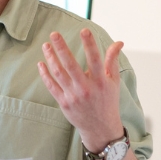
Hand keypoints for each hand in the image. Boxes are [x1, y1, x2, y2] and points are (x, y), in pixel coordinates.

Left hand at [38, 29, 124, 150]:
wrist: (100, 129)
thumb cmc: (108, 102)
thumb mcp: (113, 82)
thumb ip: (112, 60)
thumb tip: (119, 42)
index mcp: (100, 81)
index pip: (95, 59)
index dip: (90, 44)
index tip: (84, 30)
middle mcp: (86, 88)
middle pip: (71, 65)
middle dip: (62, 48)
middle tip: (54, 34)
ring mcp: (73, 96)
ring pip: (59, 74)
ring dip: (51, 58)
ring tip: (46, 45)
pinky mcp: (64, 103)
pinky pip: (51, 86)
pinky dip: (45, 74)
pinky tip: (41, 63)